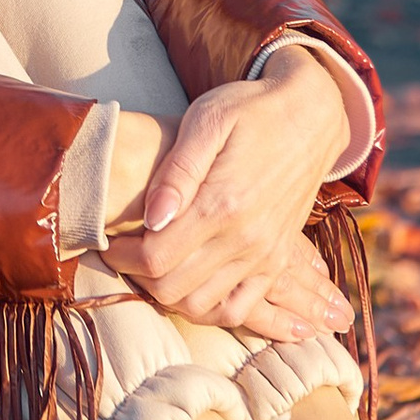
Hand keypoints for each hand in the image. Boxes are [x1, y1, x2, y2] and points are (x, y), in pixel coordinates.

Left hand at [99, 49, 355, 338]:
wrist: (311, 116)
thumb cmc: (250, 110)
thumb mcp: (207, 121)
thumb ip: (177, 172)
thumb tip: (150, 217)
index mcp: (222, 204)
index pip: (155, 258)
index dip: (122, 255)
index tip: (109, 238)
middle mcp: (246, 239)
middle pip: (173, 288)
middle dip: (138, 276)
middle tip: (126, 251)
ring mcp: (264, 254)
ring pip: (202, 305)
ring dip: (168, 294)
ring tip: (153, 266)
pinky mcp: (276, 260)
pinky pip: (240, 309)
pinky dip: (208, 309)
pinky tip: (189, 286)